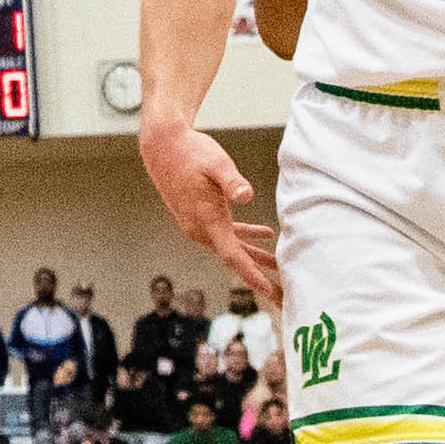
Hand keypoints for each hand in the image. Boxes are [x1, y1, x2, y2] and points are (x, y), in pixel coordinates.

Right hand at [140, 122, 281, 306]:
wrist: (162, 146)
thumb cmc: (190, 152)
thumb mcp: (216, 162)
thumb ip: (231, 180)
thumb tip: (247, 194)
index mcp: (207, 220)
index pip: (233, 256)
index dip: (253, 275)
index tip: (269, 292)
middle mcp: (200, 229)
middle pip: (234, 260)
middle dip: (259, 278)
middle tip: (282, 297)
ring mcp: (198, 225)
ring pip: (231, 248)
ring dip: (255, 258)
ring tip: (279, 268)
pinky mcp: (200, 217)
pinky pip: (226, 235)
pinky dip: (245, 238)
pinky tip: (264, 234)